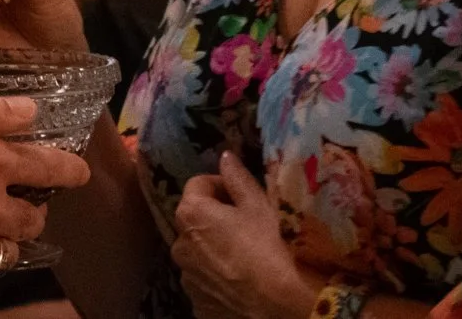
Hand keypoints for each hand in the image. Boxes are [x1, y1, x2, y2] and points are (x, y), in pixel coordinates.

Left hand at [172, 153, 316, 318]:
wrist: (282, 306)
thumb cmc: (272, 248)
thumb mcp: (259, 205)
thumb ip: (237, 178)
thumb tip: (225, 157)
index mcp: (190, 214)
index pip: (198, 184)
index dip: (221, 185)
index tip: (241, 196)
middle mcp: (179, 245)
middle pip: (196, 221)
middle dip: (216, 219)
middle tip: (247, 226)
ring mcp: (186, 278)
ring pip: (199, 253)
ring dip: (215, 249)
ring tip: (247, 256)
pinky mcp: (197, 303)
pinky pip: (205, 281)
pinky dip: (218, 278)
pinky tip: (242, 280)